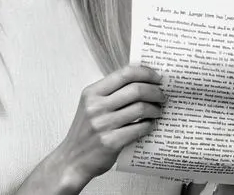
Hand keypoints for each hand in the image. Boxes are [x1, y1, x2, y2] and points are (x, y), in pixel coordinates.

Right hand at [55, 65, 165, 188]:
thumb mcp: (91, 105)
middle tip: (162, 95)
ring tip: (158, 111)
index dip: (145, 73)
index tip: (157, 77)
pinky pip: (139, 128)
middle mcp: (96, 106)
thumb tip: (141, 80)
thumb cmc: (86, 131)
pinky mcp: (111, 142)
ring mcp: (103, 124)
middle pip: (136, 89)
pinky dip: (149, 125)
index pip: (125, 73)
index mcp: (92, 92)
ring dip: (155, 109)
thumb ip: (111, 92)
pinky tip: (150, 124)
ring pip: (140, 108)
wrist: (72, 160)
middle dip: (155, 91)